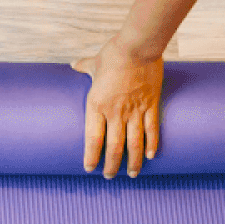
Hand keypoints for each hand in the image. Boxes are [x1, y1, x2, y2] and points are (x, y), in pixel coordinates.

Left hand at [72, 45, 163, 177]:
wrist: (137, 47)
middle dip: (111, 165)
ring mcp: (134, 110)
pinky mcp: (151, 105)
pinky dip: (152, 145)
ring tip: (131, 174)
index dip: (91, 157)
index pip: (92, 139)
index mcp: (96, 105)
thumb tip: (72, 64)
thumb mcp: (93, 63)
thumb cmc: (113, 54)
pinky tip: (150, 156)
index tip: (89, 168)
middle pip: (113, 147)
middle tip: (109, 176)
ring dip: (132, 162)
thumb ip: (83, 67)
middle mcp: (115, 112)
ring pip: (134, 144)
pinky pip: (152, 130)